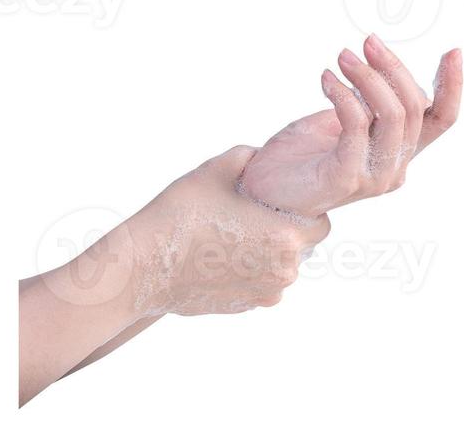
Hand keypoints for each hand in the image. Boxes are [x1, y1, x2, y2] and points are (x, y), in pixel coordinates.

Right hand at [129, 147, 329, 316]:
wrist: (143, 267)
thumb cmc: (177, 217)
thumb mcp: (212, 171)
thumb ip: (247, 158)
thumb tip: (261, 156)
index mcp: (284, 235)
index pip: (321, 224)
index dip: (301, 212)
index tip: (276, 205)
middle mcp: (284, 269)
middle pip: (300, 247)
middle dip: (280, 232)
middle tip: (247, 219)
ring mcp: (265, 292)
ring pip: (280, 268)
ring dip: (264, 255)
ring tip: (227, 240)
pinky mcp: (246, 307)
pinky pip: (259, 286)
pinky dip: (246, 274)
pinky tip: (216, 260)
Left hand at [242, 37, 462, 217]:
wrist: (262, 193)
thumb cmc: (299, 156)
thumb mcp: (340, 122)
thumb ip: (366, 104)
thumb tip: (378, 69)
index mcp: (399, 153)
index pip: (441, 119)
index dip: (451, 87)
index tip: (453, 51)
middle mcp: (395, 167)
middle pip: (414, 108)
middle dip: (392, 68)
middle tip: (366, 42)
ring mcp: (374, 176)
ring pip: (392, 115)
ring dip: (368, 77)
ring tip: (343, 56)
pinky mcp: (347, 177)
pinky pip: (356, 126)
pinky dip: (343, 95)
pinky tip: (326, 79)